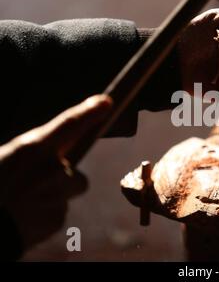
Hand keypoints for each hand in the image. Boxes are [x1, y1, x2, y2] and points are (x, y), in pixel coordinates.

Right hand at [0, 95, 111, 251]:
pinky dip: (44, 214)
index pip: (69, 124)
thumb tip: (48, 156)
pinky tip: (24, 218)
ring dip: (52, 197)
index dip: (89, 112)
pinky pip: (58, 211)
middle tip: (33, 187)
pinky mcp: (57, 217)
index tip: (106, 103)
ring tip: (23, 204)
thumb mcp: (3, 158)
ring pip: (66, 192)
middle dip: (61, 179)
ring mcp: (57, 194)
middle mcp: (51, 169)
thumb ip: (30, 155)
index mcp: (31, 149)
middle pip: (74, 172)